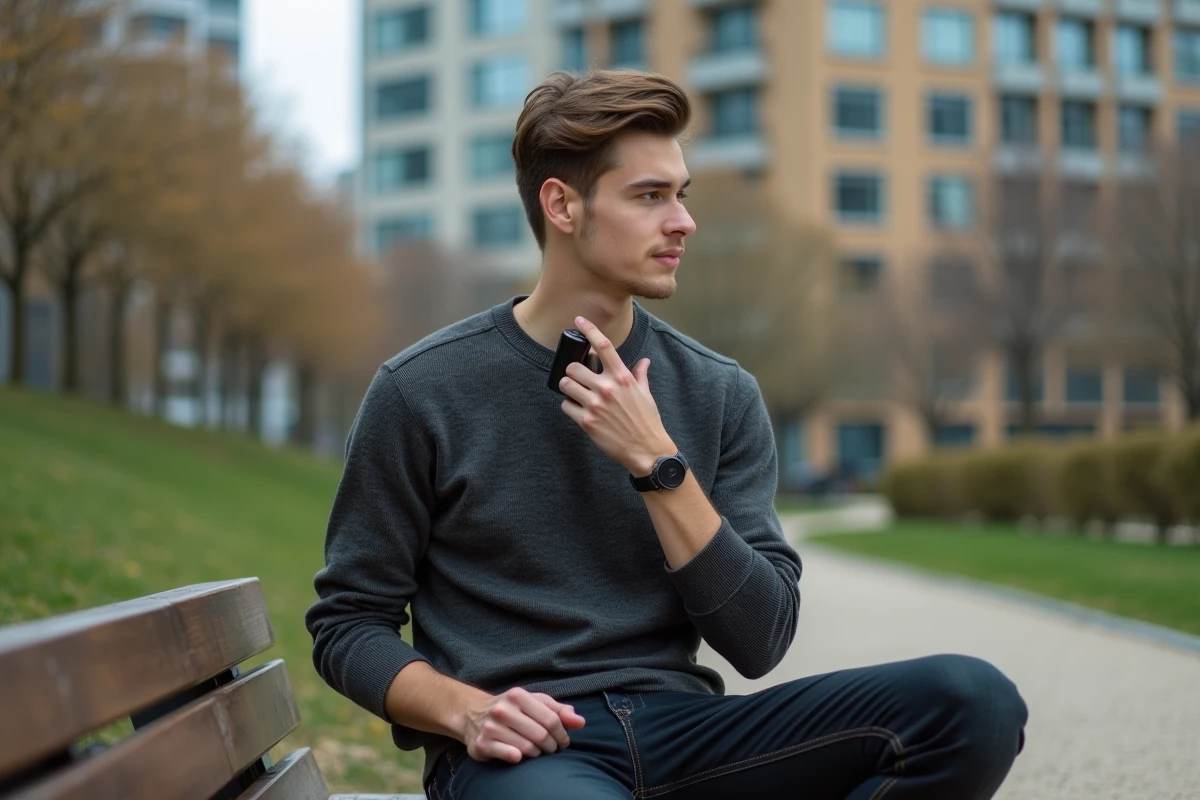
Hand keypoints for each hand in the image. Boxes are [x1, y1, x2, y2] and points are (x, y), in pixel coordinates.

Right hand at [462, 687, 586, 763]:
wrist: (472, 714)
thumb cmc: (511, 708)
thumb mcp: (535, 702)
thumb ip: (559, 710)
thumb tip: (581, 722)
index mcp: (518, 696)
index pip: (551, 719)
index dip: (562, 734)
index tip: (564, 741)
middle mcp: (503, 709)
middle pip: (541, 735)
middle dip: (551, 746)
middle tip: (551, 749)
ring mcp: (491, 727)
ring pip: (527, 748)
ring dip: (537, 753)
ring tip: (536, 751)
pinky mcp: (482, 744)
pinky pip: (510, 755)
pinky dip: (519, 758)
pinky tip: (520, 756)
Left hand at [560, 315, 675, 474]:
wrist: (646, 450)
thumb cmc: (647, 421)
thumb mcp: (646, 394)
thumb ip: (640, 375)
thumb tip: (644, 362)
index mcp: (622, 377)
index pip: (603, 346)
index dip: (589, 330)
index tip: (579, 320)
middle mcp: (607, 388)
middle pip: (575, 367)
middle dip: (573, 370)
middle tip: (578, 377)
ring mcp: (595, 405)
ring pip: (566, 384)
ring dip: (568, 387)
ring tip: (575, 392)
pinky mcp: (586, 422)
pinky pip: (566, 406)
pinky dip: (569, 406)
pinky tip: (577, 409)